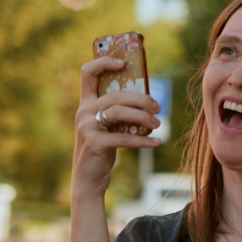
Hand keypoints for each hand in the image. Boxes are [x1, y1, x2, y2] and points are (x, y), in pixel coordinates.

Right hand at [71, 57, 160, 196]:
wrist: (88, 180)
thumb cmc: (102, 149)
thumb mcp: (106, 127)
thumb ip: (117, 112)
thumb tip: (147, 102)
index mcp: (85, 103)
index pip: (87, 73)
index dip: (104, 62)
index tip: (124, 63)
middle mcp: (83, 111)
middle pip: (115, 94)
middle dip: (140, 99)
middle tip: (158, 107)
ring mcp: (86, 127)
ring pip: (119, 112)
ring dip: (143, 117)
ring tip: (158, 124)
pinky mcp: (94, 143)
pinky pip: (123, 137)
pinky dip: (143, 141)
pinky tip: (156, 143)